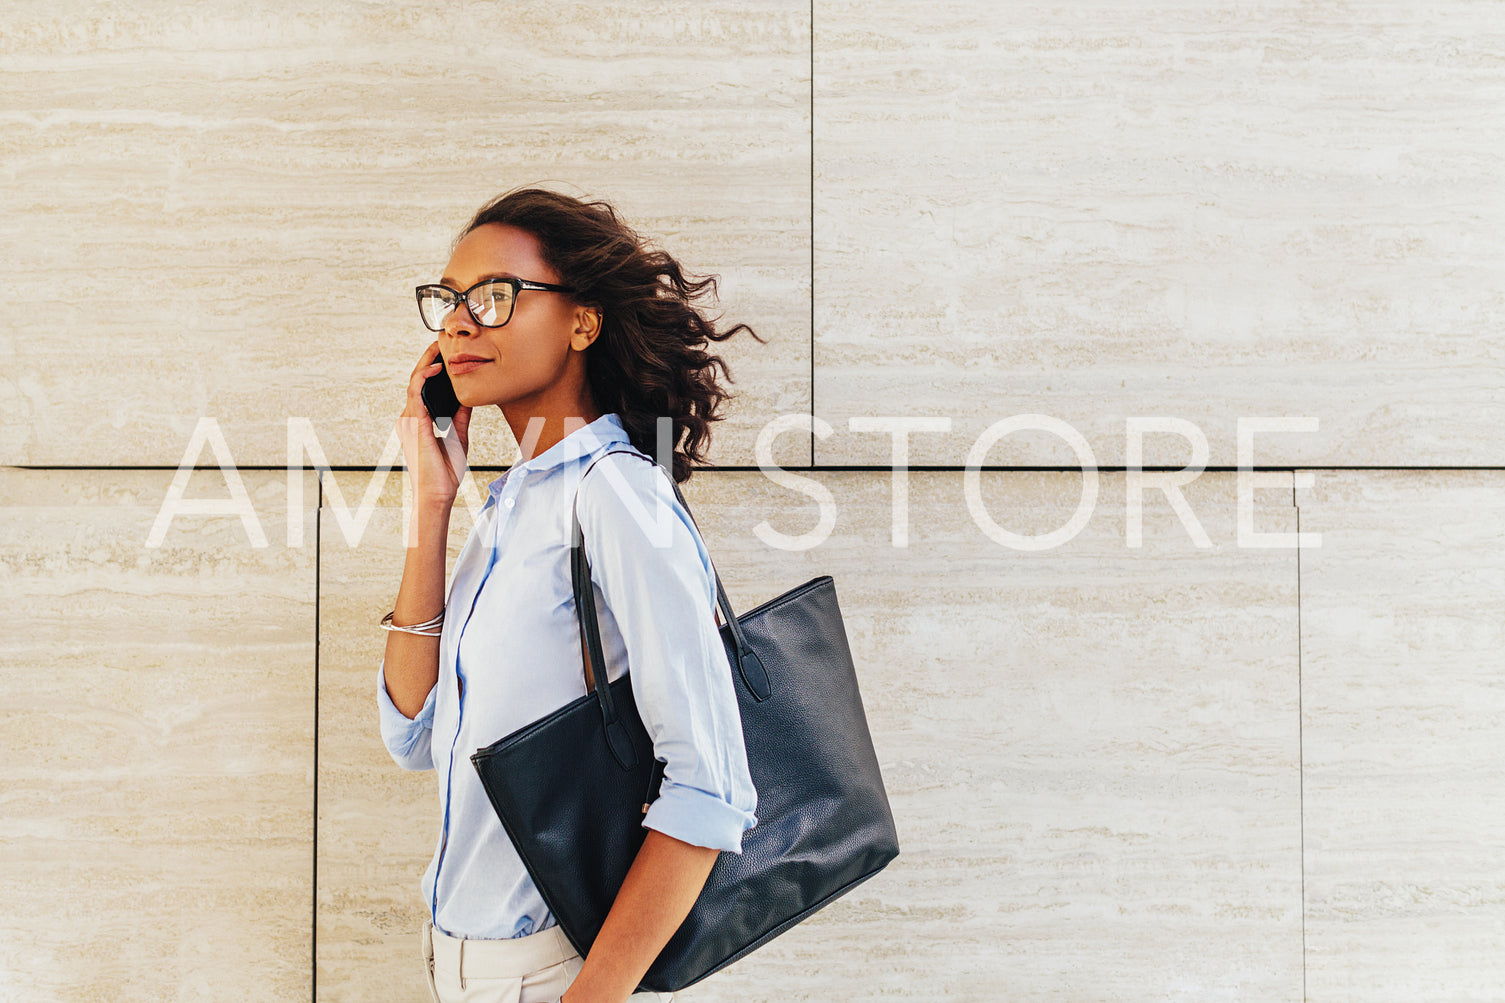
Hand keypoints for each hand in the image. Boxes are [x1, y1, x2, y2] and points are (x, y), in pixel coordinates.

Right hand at [396, 342, 473, 506]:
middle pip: (416, 381)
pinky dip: (424, 378)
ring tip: (439, 347)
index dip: (431, 369)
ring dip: (426, 363)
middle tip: (441, 342)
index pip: (422, 388)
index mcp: (418, 421)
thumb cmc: (445, 471)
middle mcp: (409, 418)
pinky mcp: (414, 424)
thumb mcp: (458, 436)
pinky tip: (436, 368)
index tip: (445, 355)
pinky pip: (416, 394)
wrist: (437, 493)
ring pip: (414, 383)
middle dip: (428, 359)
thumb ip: (460, 416)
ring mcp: (409, 421)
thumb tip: (468, 397)